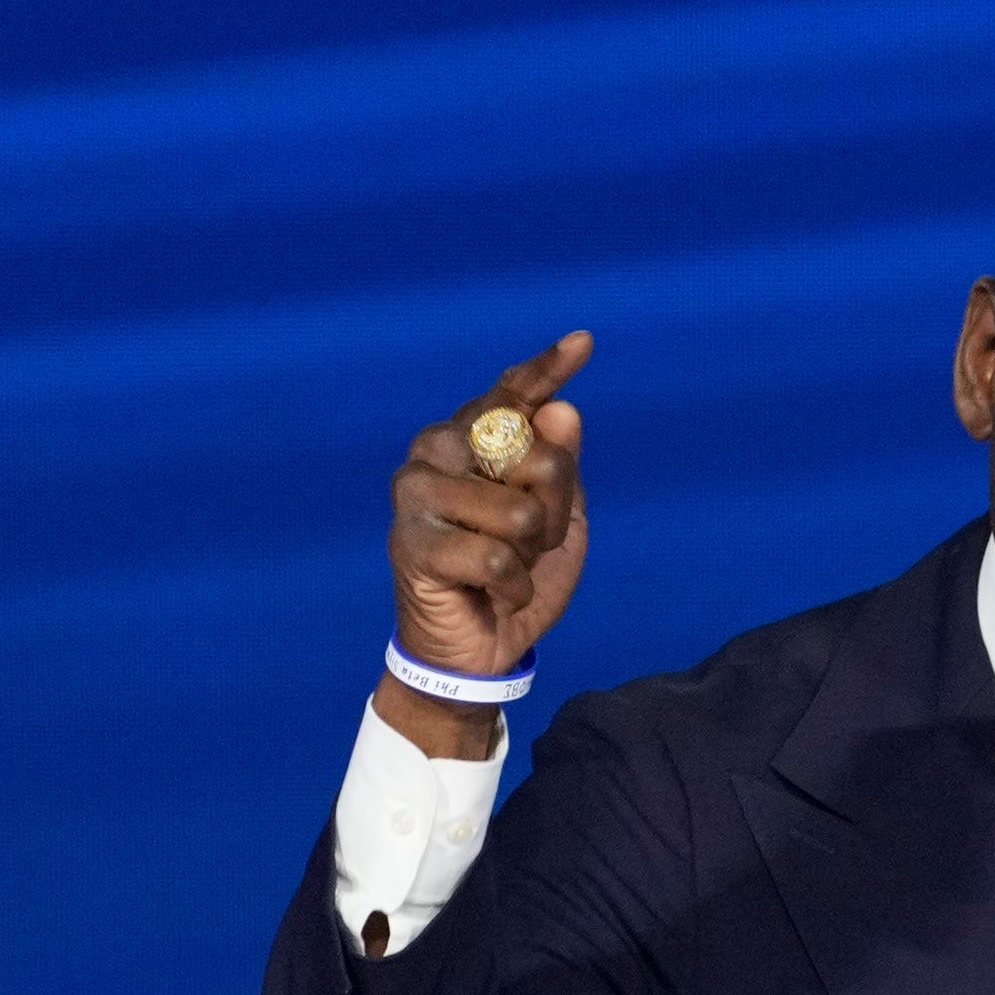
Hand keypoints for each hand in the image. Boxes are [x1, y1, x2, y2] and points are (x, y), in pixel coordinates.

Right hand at [380, 329, 593, 755]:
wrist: (483, 651)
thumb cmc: (516, 578)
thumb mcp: (558, 521)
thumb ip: (561, 467)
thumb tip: (563, 410)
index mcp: (473, 438)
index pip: (514, 394)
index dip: (548, 368)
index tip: (584, 343)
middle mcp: (437, 450)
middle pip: (536, 457)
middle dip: (552, 516)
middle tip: (525, 546)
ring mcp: (416, 492)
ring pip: (518, 511)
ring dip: (529, 555)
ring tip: (505, 571)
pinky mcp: (410, 540)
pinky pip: (495, 557)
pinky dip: (512, 586)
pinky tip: (494, 593)